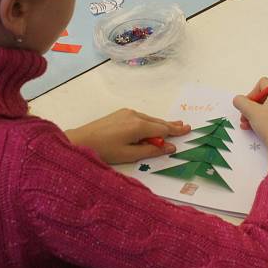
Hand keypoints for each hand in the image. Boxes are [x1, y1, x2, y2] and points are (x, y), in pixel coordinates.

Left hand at [65, 109, 190, 164]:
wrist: (80, 140)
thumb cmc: (104, 151)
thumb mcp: (129, 155)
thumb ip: (151, 150)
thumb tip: (170, 147)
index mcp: (139, 126)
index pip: (163, 129)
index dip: (175, 131)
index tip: (187, 130)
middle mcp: (135, 115)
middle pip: (157, 121)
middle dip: (170, 125)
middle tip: (184, 126)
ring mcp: (126, 113)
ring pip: (149, 119)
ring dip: (159, 124)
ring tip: (171, 126)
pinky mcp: (120, 113)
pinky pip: (140, 118)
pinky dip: (149, 123)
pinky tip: (152, 127)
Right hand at [233, 78, 267, 178]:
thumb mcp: (250, 112)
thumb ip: (240, 102)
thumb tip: (238, 100)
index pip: (262, 84)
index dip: (251, 93)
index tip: (246, 106)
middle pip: (265, 96)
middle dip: (252, 107)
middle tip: (244, 117)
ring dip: (256, 115)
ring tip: (247, 126)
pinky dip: (266, 120)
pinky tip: (257, 130)